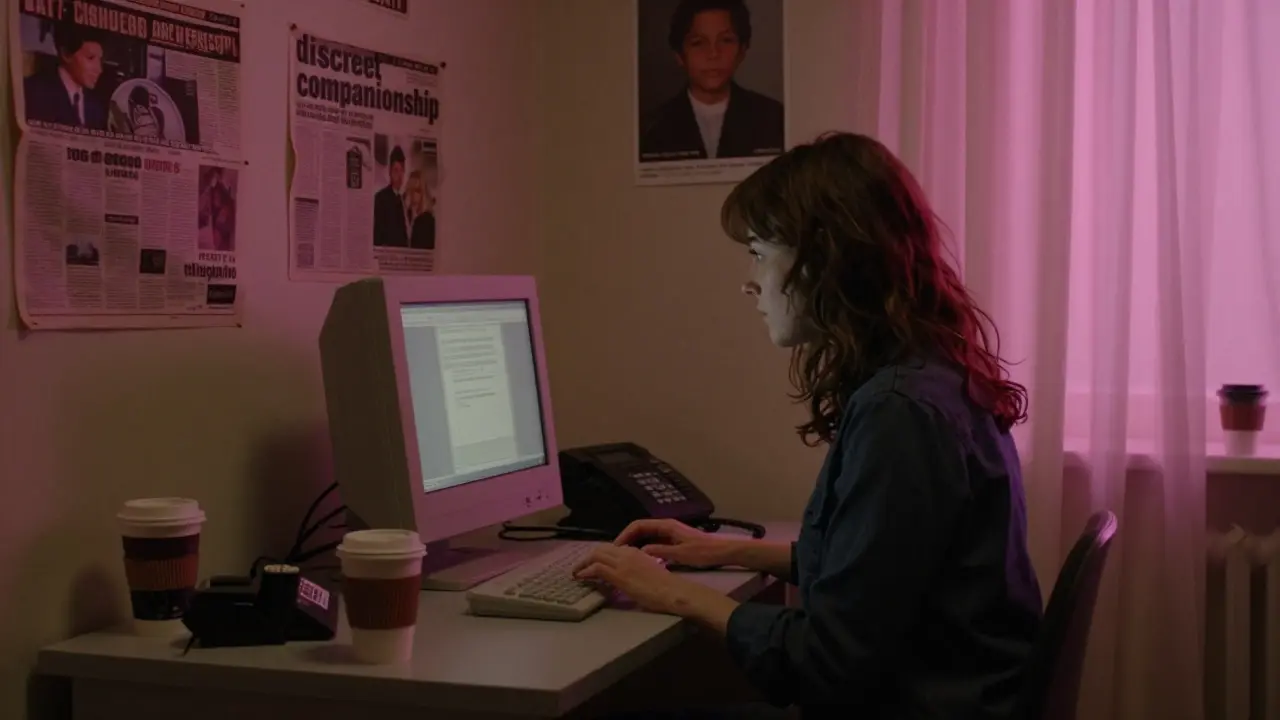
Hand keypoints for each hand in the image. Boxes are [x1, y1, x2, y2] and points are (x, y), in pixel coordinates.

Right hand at [614, 518, 734, 568]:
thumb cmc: (703, 551)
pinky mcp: (673, 542)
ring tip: (625, 558)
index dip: (626, 534)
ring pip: (647, 537)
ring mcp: (670, 534)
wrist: (722, 551)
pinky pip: (654, 543)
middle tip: (617, 553)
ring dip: (635, 544)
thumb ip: (660, 551)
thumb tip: (640, 551)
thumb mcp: (681, 553)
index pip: (639, 525)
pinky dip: (645, 549)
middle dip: (628, 539)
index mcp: (666, 526)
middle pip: (641, 529)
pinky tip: (641, 560)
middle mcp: (666, 527)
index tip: (617, 546)